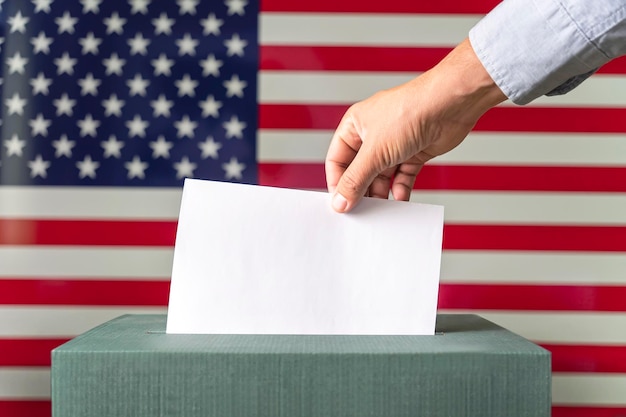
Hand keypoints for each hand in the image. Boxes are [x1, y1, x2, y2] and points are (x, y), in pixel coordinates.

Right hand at [325, 38, 506, 212]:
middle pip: (360, 170)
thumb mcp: (374, 152)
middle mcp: (373, 134)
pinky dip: (401, 188)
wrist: (450, 104)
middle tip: (361, 210)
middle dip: (361, 190)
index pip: (337, 159)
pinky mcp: (414, 152)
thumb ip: (355, 180)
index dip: (337, 182)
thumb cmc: (410, 112)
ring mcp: (395, 143)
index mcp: (355, 125)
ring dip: (381, 192)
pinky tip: (400, 198)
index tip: (341, 204)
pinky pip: (402, 176)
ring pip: (381, 175)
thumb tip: (340, 202)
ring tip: (381, 209)